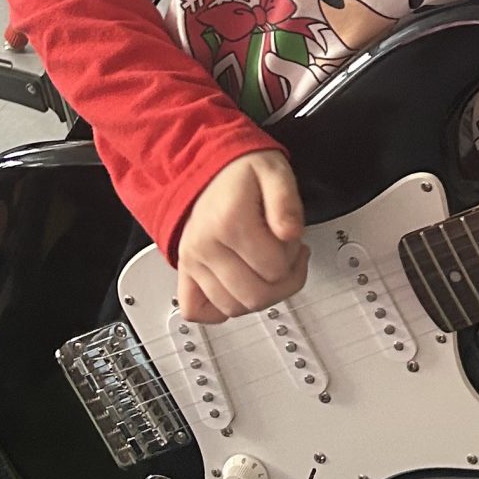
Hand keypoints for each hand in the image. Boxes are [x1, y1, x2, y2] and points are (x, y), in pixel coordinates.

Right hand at [174, 150, 308, 323]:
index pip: (275, 269)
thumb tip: (290, 233)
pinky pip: (195, 310)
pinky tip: (237, 290)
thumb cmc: (243, 172)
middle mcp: (205, 246)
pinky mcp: (185, 270)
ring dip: (258, 295)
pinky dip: (219, 310)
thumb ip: (287, 202)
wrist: (209, 168)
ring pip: (233, 309)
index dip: (293, 256)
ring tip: (265, 268)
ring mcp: (192, 261)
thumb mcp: (276, 173)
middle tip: (285, 256)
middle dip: (282, 281)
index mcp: (229, 222)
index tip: (290, 237)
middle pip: (256, 296)